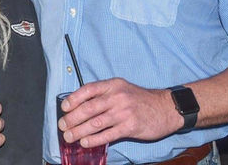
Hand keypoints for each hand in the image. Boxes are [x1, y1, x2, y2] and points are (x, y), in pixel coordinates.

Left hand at [58, 78, 182, 147]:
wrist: (165, 107)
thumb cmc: (140, 100)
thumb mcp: (122, 89)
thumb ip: (104, 95)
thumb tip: (81, 106)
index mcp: (113, 85)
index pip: (88, 89)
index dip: (73, 98)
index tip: (64, 108)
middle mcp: (117, 96)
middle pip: (89, 108)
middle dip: (72, 118)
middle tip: (62, 126)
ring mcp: (124, 111)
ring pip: (96, 122)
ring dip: (79, 131)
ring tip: (69, 136)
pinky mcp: (130, 126)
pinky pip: (108, 134)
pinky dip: (94, 139)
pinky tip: (85, 142)